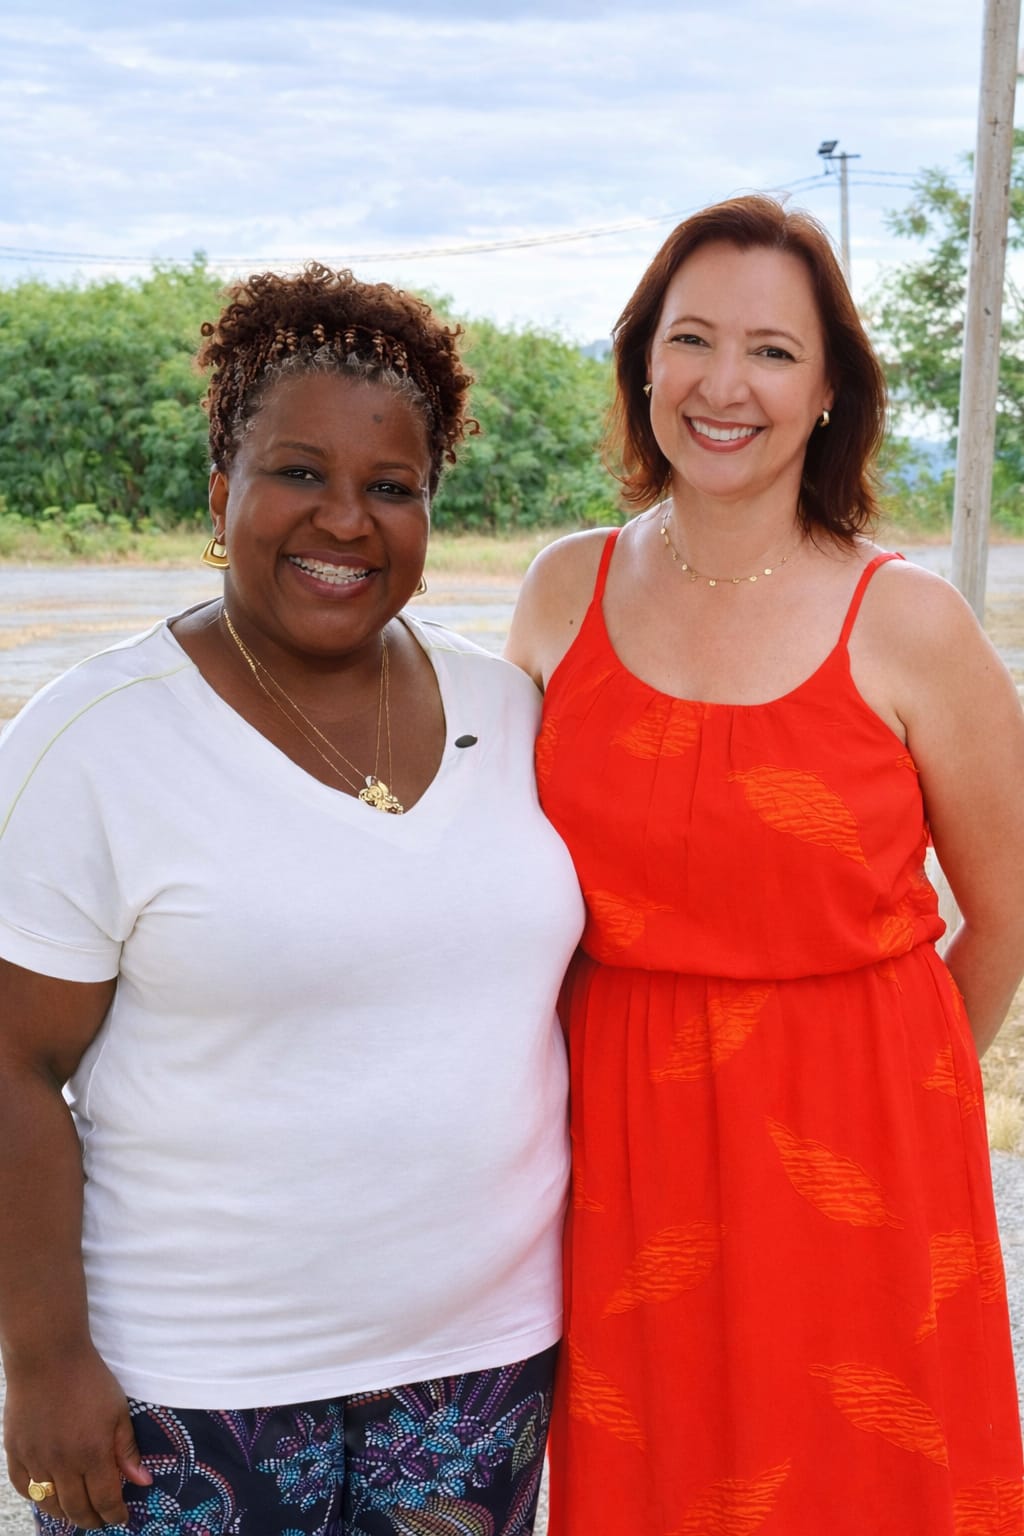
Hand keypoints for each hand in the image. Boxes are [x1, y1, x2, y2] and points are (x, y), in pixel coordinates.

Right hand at [4, 1344, 152, 1528]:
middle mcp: (62, 1463)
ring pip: (50, 1504)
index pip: (105, 1500)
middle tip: (100, 1520)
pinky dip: (37, 1497)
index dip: (114, 1515)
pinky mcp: (15, 1452)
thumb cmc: (89, 1380)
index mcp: (93, 1453)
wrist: (49, 1357)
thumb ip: (127, 1449)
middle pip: (77, 1509)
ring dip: (66, 1513)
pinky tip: (49, 1495)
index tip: (120, 1518)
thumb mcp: (119, 1410)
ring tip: (78, 1512)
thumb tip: (143, 1482)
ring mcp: (36, 1460)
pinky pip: (24, 1488)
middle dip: (92, 1520)